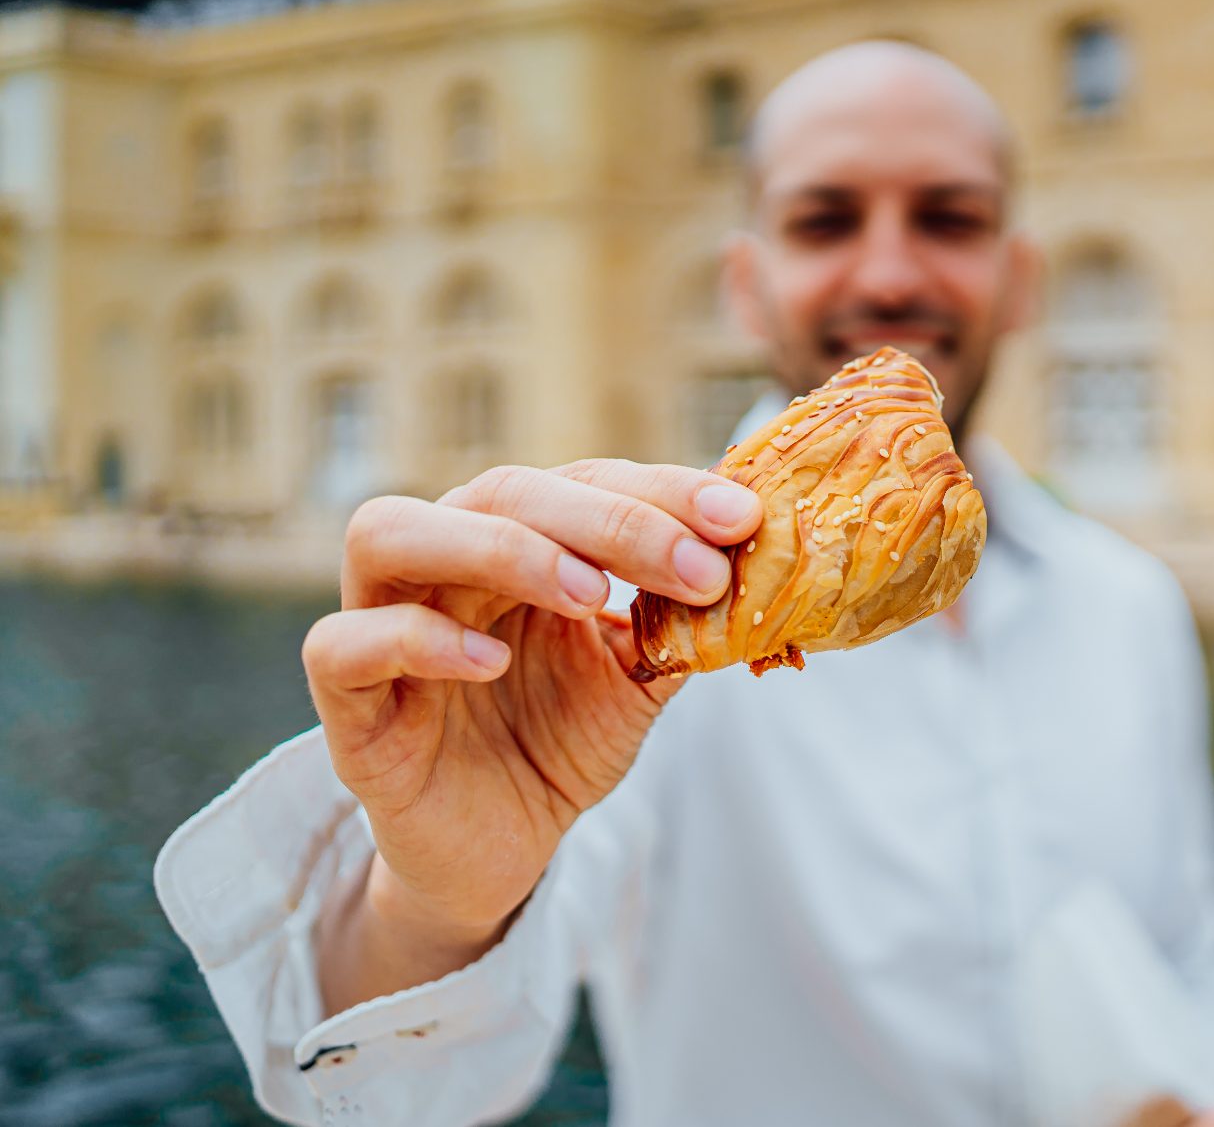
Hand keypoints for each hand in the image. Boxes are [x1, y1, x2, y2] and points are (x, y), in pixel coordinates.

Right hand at [304, 460, 761, 955]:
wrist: (498, 850)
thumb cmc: (559, 742)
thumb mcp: (636, 678)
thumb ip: (678, 623)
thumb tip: (751, 567)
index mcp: (518, 539)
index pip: (585, 481)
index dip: (664, 492)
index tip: (742, 521)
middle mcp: (443, 561)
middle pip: (503, 491)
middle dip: (611, 520)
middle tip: (696, 565)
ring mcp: (381, 623)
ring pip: (391, 532)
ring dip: (502, 549)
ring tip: (590, 594)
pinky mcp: (348, 706)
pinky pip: (344, 646)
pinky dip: (417, 639)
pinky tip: (491, 660)